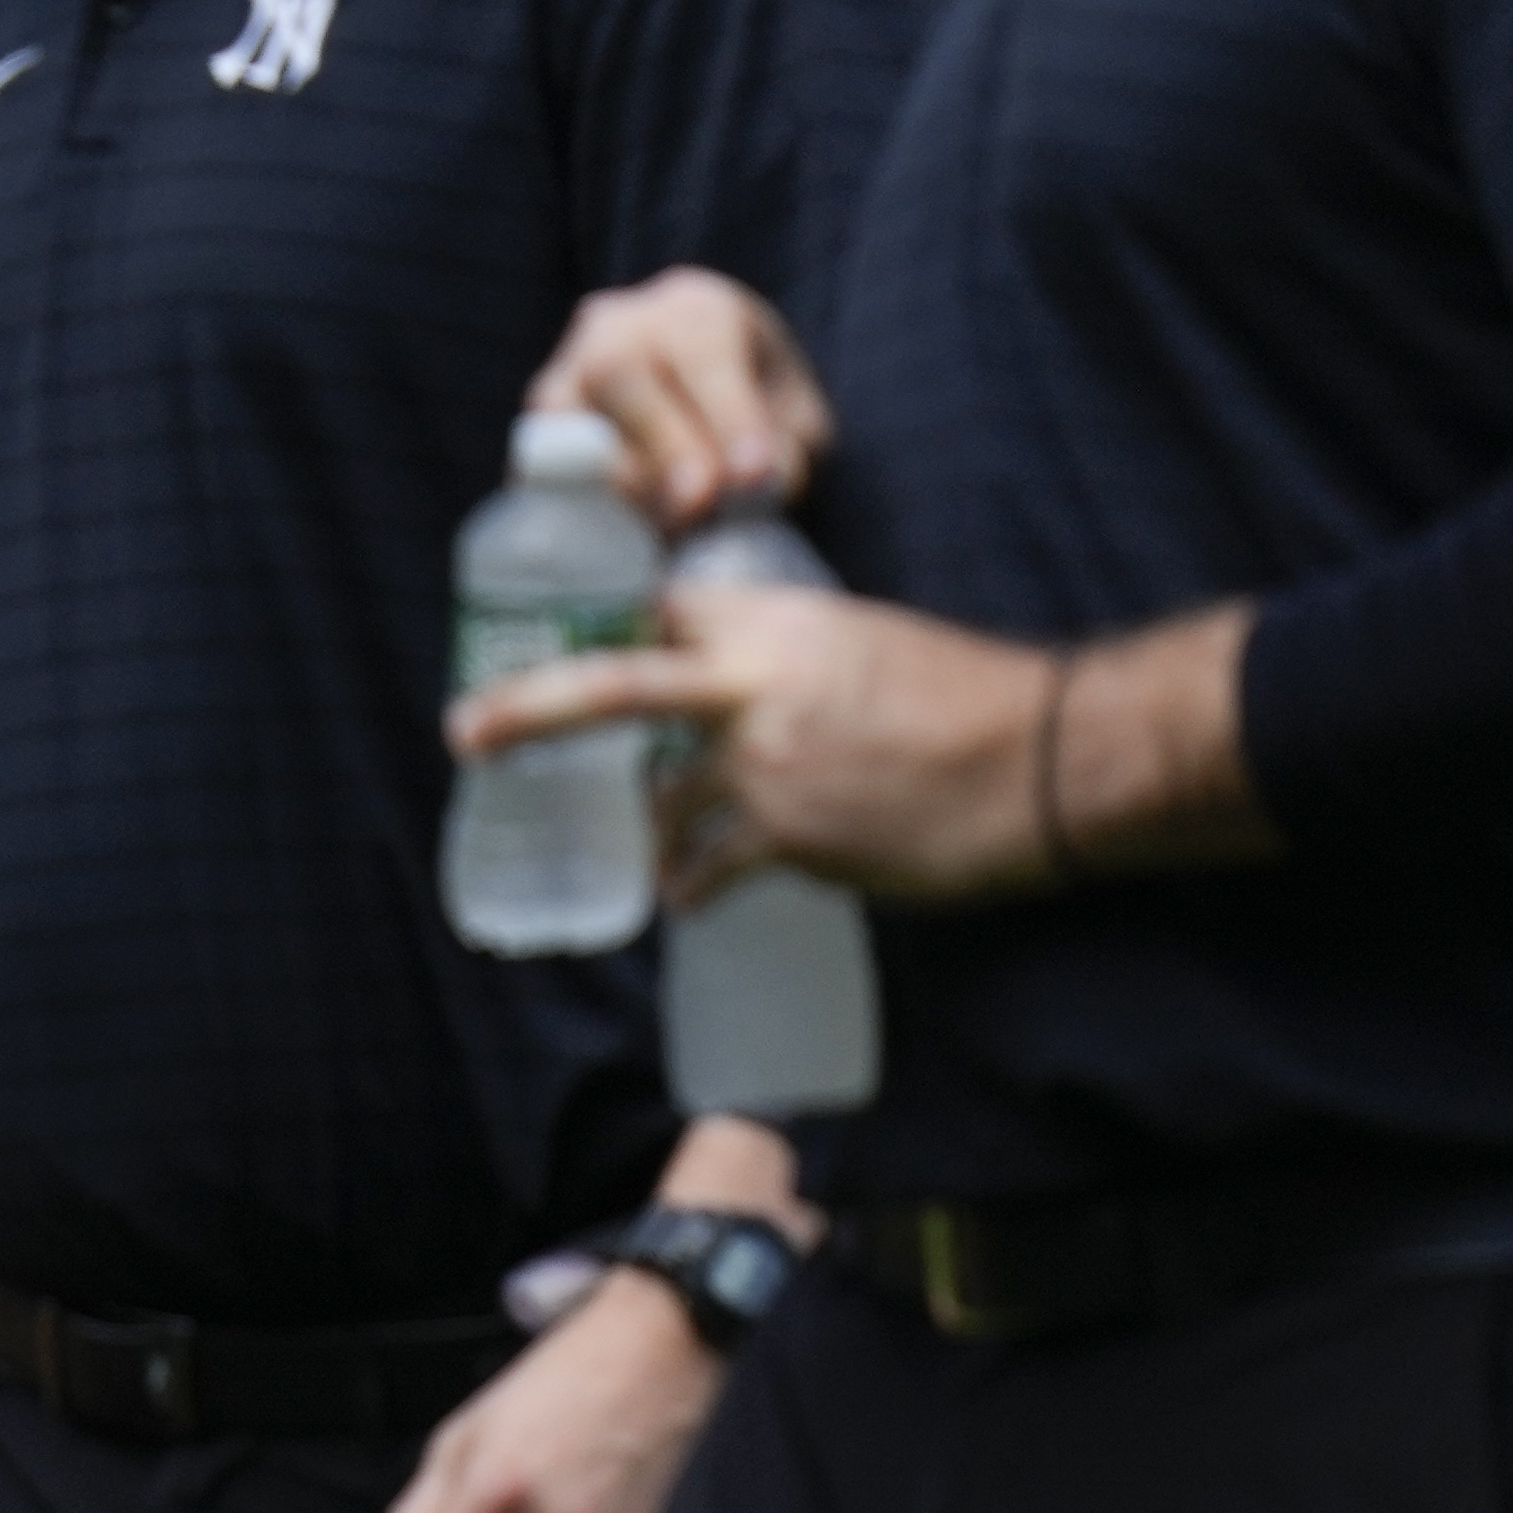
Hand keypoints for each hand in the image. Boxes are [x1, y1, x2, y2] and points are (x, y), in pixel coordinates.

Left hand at [455, 577, 1057, 903]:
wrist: (1044, 760)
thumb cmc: (970, 700)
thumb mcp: (868, 643)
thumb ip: (790, 660)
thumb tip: (739, 693)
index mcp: (780, 622)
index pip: (662, 613)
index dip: (610, 633)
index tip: (565, 652)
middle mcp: (757, 684)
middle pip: (613, 687)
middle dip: (529, 708)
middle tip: (468, 733)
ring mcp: (766, 763)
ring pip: (664, 803)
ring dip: (658, 832)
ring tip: (667, 853)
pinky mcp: (788, 837)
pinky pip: (709, 871)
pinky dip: (695, 888)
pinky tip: (694, 899)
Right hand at [531, 267, 834, 530]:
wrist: (696, 410)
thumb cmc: (752, 412)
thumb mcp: (796, 421)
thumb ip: (789, 447)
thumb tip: (759, 484)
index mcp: (696, 307)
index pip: (702, 345)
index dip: (727, 411)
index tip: (754, 476)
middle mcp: (617, 326)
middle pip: (621, 370)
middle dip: (664, 443)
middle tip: (700, 503)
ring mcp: (565, 374)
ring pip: (571, 417)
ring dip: (621, 481)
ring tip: (671, 526)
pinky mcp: (537, 432)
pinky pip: (541, 465)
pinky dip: (582, 500)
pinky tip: (626, 530)